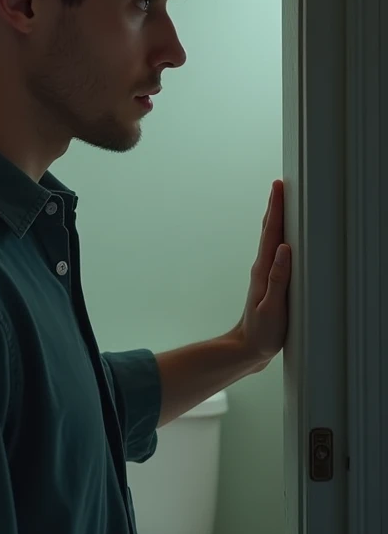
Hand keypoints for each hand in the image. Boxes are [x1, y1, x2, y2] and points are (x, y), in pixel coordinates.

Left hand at [231, 179, 291, 367]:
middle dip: (275, 206)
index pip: (271, 233)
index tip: (278, 186)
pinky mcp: (270, 283)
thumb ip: (279, 278)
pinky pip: (276, 253)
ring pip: (271, 240)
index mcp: (264, 270)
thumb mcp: (273, 307)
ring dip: (276, 219)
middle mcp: (263, 268)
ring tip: (283, 201)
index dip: (276, 208)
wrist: (247, 349)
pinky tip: (286, 238)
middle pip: (269, 231)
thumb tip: (285, 249)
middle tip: (280, 184)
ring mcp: (265, 275)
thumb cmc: (262, 332)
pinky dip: (280, 238)